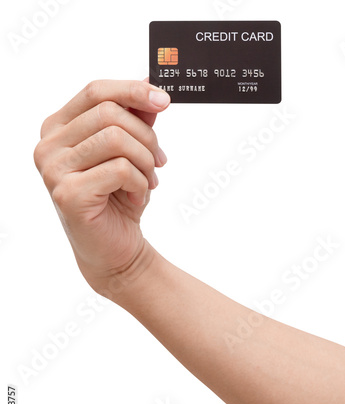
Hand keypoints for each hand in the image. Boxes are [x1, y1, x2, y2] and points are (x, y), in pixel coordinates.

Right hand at [34, 79, 169, 292]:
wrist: (115, 248)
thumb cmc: (118, 199)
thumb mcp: (130, 152)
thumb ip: (135, 119)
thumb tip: (150, 84)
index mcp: (58, 128)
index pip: (95, 91)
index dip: (132, 90)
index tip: (164, 99)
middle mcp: (48, 146)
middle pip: (109, 113)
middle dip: (146, 136)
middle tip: (158, 160)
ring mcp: (54, 170)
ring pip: (116, 139)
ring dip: (145, 161)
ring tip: (148, 181)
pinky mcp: (68, 194)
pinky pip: (120, 169)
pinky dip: (140, 183)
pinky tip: (137, 197)